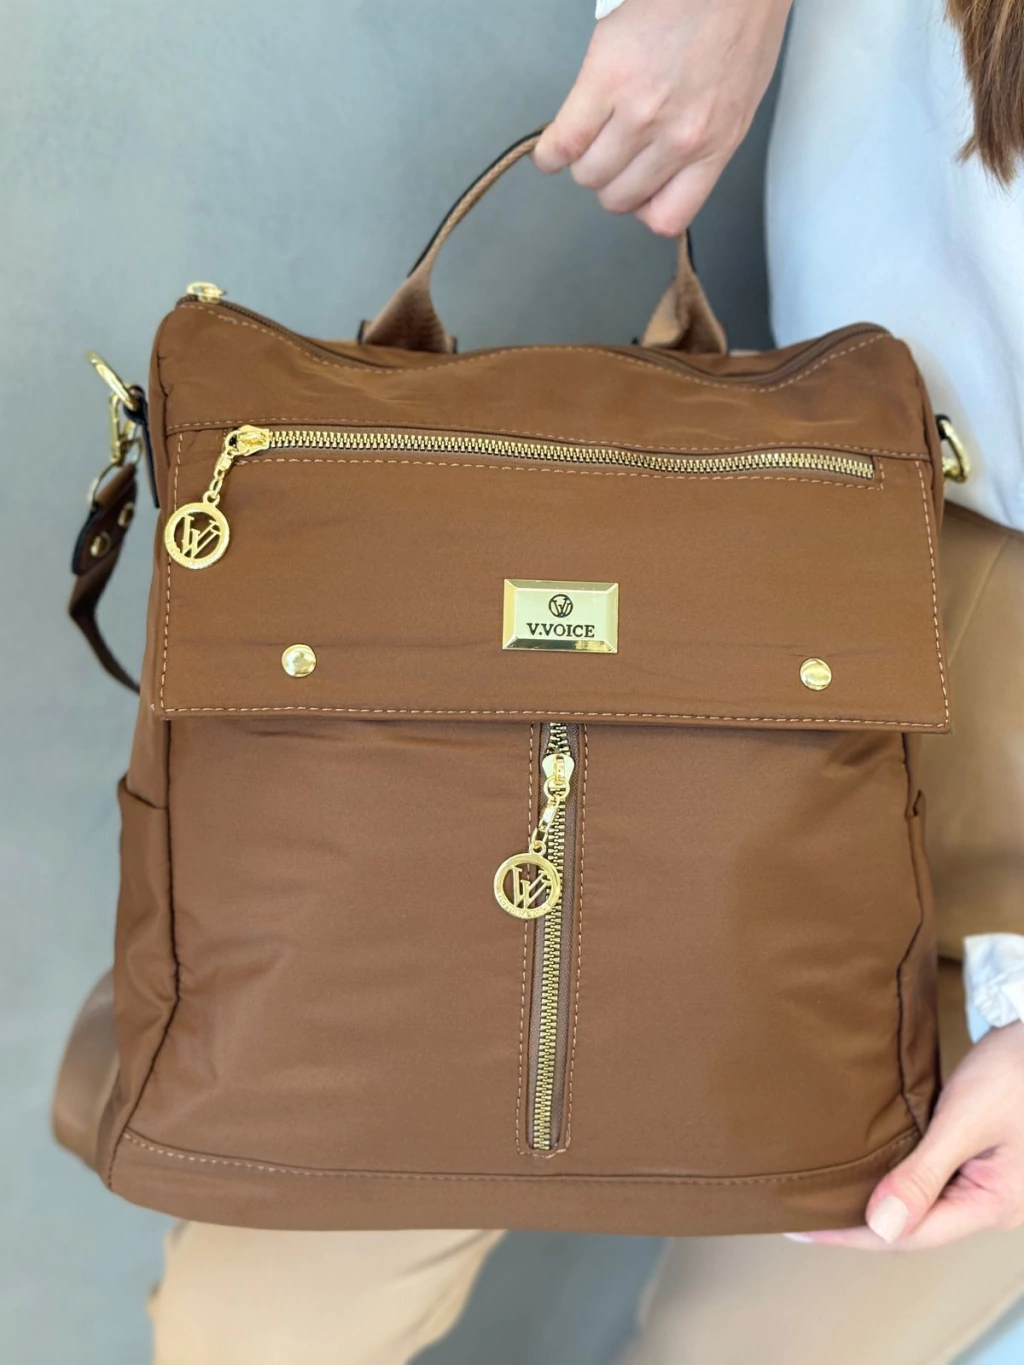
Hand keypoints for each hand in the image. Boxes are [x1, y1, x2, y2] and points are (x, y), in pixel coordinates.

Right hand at [533, 0, 790, 234]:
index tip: (638, 187)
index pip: (665, 219)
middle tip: (610, 153)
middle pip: (619, 198)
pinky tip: (553, 147)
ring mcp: (640, 113)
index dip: (643, 206)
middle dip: (611, 181)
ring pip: (589, 175)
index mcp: (715, 145)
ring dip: (581, 163)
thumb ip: (706, 136)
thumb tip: (667, 160)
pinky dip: (551, 152)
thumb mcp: (740, 94)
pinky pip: (563, 143)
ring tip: (584, 140)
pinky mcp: (606, 81)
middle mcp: (679, 140)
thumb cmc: (740, 16)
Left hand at [791, 1021, 1023, 1249]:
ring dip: (876, 1203)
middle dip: (860, 1224)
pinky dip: (895, 1181)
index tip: (805, 1227)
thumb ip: (924, 1173)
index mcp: (993, 1205)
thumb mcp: (965, 1122)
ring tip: (826, 1197)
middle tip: (804, 1214)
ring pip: (921, 1207)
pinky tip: (867, 1172)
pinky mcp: (979, 1162)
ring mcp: (987, 1185)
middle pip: (915, 1228)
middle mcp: (991, 1204)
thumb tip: (881, 1223)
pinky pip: (931, 1183)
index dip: (854, 1235)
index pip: (910, 1236)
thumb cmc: (1013, 1072)